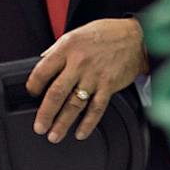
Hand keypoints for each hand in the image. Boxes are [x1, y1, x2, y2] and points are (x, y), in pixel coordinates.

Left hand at [26, 18, 147, 142]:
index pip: (42, 70)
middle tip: (39, 127)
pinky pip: (96, 109)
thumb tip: (43, 61)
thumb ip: (60, 49)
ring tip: (54, 135)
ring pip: (74, 105)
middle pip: (56, 93)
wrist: (136, 37)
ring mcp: (94, 76)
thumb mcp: (77, 33)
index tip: (32, 93)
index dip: (33, 85)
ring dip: (62, 123)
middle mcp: (79, 63)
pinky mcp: (109, 86)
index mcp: (67, 48)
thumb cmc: (107, 34)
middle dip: (45, 114)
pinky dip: (87, 123)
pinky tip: (80, 132)